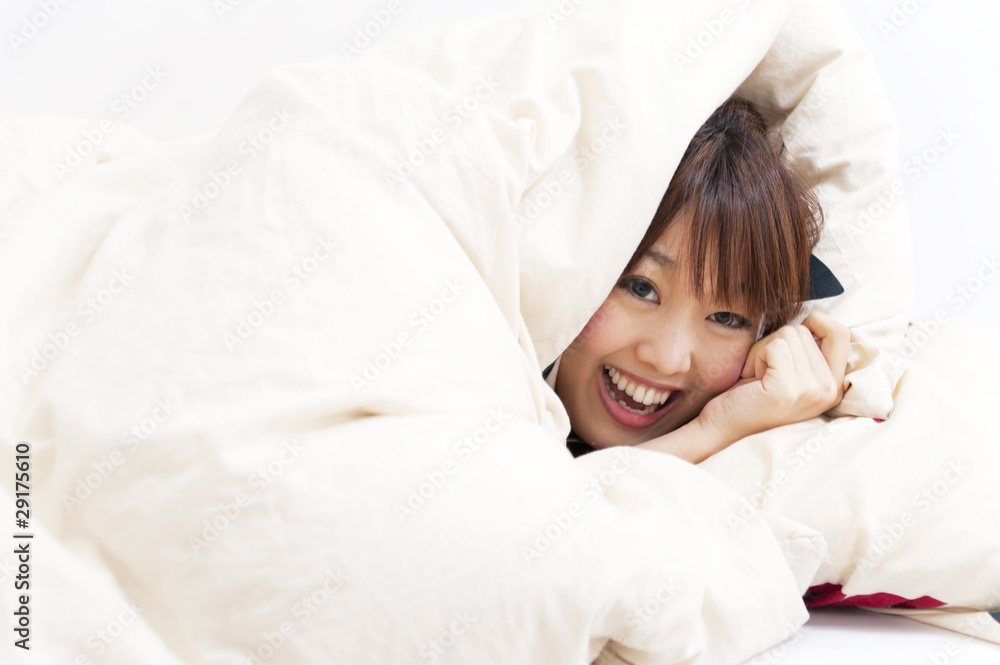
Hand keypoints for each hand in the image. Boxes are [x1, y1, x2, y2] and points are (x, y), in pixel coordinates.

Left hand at [696, 312, 850, 444]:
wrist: (723, 425)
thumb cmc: (752, 393)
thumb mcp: (791, 371)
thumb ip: (809, 350)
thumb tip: (816, 316)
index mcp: (834, 385)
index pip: (841, 333)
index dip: (817, 322)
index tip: (789, 339)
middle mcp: (828, 390)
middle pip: (805, 330)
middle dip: (776, 342)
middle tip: (765, 370)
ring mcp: (811, 390)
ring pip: (788, 334)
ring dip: (763, 350)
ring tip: (758, 376)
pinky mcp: (787, 388)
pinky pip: (774, 346)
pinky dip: (755, 356)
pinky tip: (751, 379)